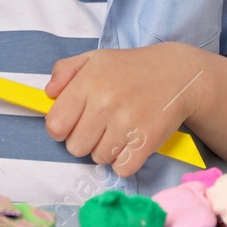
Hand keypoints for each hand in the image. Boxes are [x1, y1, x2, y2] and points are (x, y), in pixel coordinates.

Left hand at [43, 43, 205, 177]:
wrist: (179, 74)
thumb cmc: (131, 68)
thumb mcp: (95, 58)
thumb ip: (65, 71)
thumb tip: (48, 94)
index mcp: (89, 82)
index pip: (55, 125)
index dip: (60, 128)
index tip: (72, 123)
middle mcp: (105, 103)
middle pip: (75, 147)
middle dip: (84, 140)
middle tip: (100, 125)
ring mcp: (127, 124)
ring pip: (98, 159)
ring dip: (105, 150)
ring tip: (118, 131)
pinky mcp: (147, 142)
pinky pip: (121, 169)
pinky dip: (125, 161)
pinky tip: (131, 142)